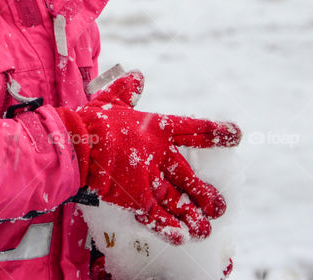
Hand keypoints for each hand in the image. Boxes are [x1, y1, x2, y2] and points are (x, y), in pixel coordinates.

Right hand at [56, 71, 240, 243]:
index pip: (192, 128)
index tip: (236, 134)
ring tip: (206, 229)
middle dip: (205, 193)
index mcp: (156, 129)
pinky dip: (168, 228)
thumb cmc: (91, 122)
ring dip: (193, 216)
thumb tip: (138, 76)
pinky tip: (181, 238)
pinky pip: (156, 216)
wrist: (76, 146)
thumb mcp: (110, 99)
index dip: (216, 131)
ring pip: (177, 201)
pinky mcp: (136, 197)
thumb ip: (126, 89)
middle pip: (188, 176)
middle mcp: (158, 155)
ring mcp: (149, 178)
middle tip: (219, 207)